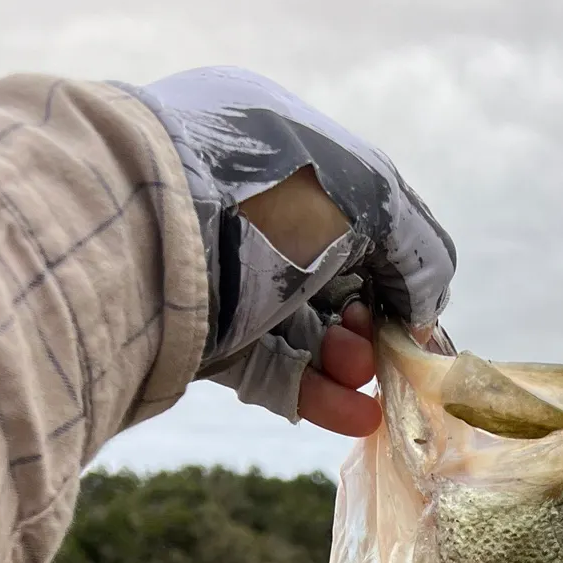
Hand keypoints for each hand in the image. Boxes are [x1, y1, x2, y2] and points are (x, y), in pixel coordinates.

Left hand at [124, 66, 455, 435]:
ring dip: (349, 361)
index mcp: (285, 146)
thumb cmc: (262, 190)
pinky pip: (268, 366)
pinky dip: (315, 392)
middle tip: (383, 348)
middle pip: (337, 278)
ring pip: (306, 328)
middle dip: (371, 320)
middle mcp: (251, 205)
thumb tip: (425, 311)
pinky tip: (357, 416)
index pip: (360, 213)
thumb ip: (418, 248)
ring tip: (365, 380)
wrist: (137, 229)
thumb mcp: (366, 193)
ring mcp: (222, 271)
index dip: (396, 267)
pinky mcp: (198, 333)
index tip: (416, 313)